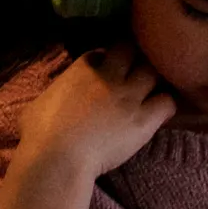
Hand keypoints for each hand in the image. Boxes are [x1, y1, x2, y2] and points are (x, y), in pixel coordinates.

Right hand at [12, 43, 177, 187]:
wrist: (58, 157)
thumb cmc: (40, 133)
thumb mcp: (39, 102)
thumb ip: (55, 92)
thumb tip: (54, 96)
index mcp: (82, 67)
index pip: (102, 51)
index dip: (106, 59)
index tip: (106, 69)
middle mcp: (110, 75)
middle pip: (133, 50)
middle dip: (135, 58)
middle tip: (135, 73)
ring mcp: (130, 96)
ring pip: (154, 72)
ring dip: (154, 79)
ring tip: (152, 90)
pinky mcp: (145, 120)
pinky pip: (168, 102)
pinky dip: (167, 104)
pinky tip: (161, 112)